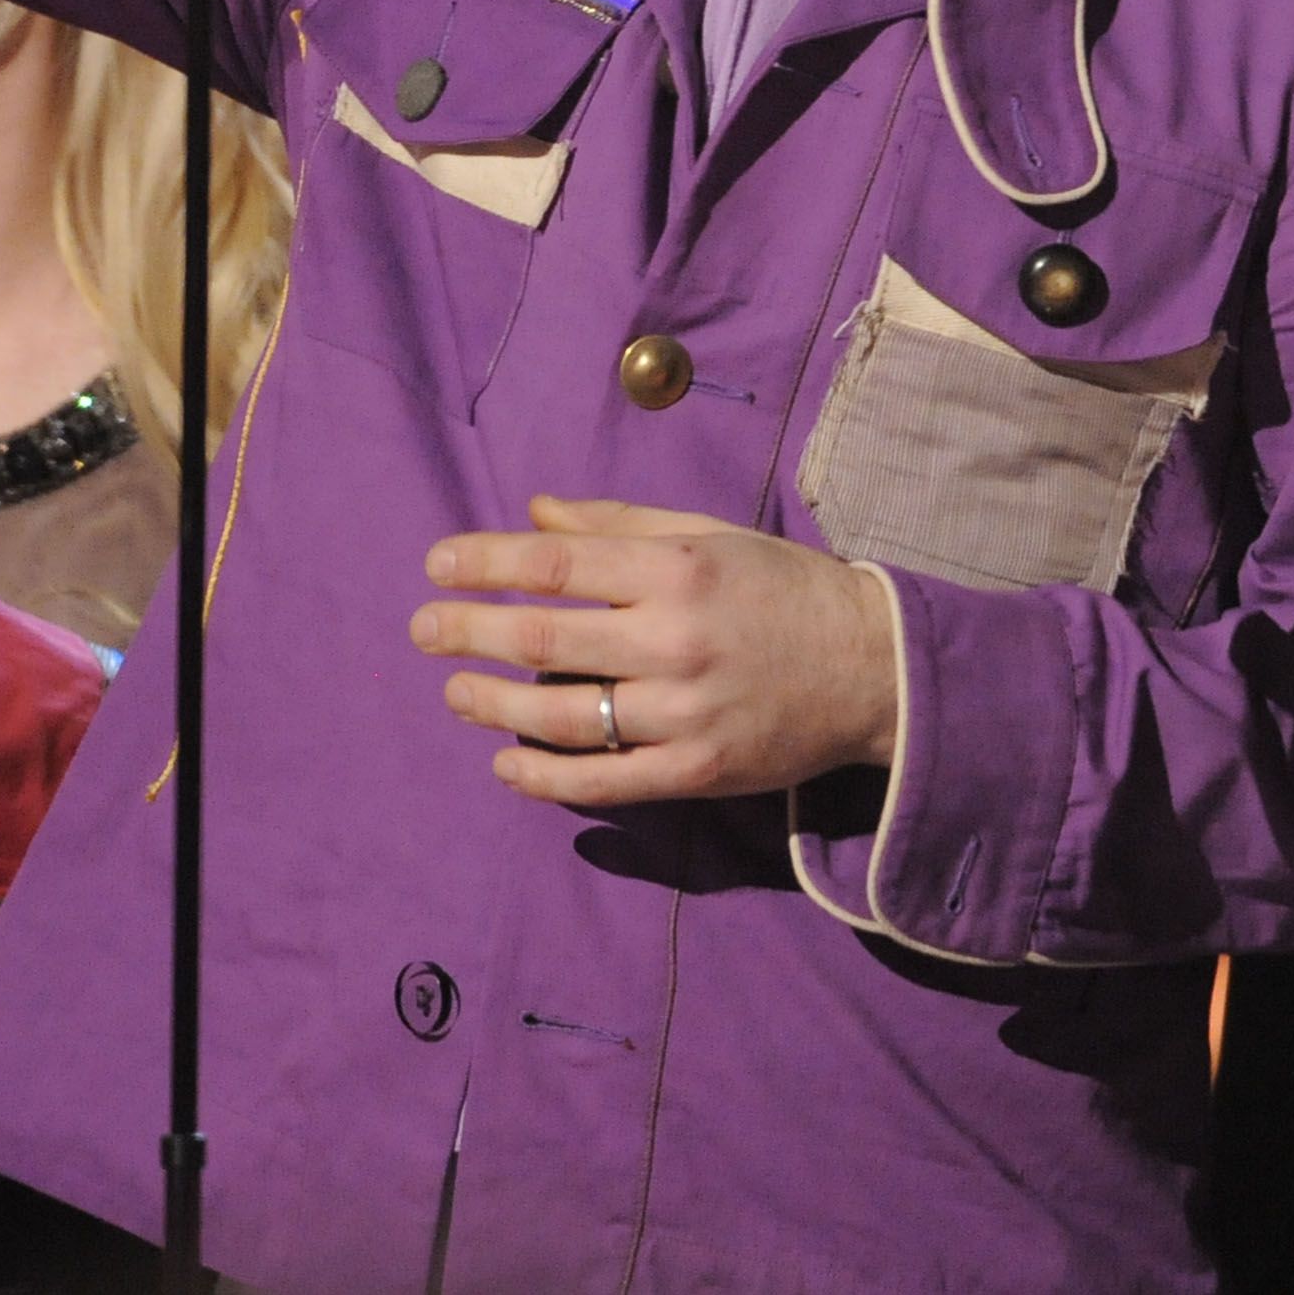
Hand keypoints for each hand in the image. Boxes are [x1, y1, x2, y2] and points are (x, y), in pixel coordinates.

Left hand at [411, 495, 899, 806]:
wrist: (870, 667)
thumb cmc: (779, 587)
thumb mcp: (706, 533)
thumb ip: (616, 524)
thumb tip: (532, 512)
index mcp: (676, 569)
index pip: (557, 563)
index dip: (486, 563)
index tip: (437, 565)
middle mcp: (676, 639)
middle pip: (546, 636)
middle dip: (470, 632)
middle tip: (423, 630)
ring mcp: (685, 712)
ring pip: (565, 714)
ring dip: (495, 705)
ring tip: (456, 694)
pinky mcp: (698, 772)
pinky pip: (605, 782)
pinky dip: (545, 778)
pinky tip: (504, 764)